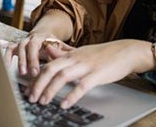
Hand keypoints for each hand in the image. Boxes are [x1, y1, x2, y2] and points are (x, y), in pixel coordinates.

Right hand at [3, 32, 73, 76]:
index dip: (34, 59)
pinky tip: (6, 69)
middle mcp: (30, 38)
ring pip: (17, 48)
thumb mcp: (61, 46)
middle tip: (30, 74)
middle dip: (27, 61)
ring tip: (20, 73)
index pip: (35, 46)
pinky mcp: (16, 46)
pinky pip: (8, 50)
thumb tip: (76, 55)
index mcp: (41, 38)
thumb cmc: (53, 43)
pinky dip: (6, 58)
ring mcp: (22, 42)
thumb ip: (66, 51)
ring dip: (18, 61)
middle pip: (26, 47)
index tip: (36, 72)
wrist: (45, 33)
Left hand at [27, 39, 151, 108]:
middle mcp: (76, 58)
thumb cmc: (105, 55)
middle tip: (31, 97)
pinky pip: (82, 85)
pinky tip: (64, 104)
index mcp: (71, 54)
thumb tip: (48, 52)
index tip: (28, 89)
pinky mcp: (97, 74)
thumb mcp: (82, 52)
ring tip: (43, 101)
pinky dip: (71, 95)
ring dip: (50, 90)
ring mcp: (86, 66)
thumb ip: (65, 54)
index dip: (36, 78)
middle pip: (51, 69)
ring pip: (62, 76)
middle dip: (38, 84)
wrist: (126, 51)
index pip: (48, 65)